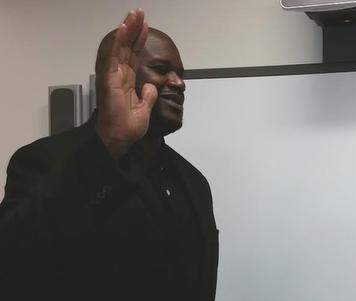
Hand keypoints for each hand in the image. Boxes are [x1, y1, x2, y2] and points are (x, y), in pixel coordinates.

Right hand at [96, 9, 157, 158]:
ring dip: (128, 30)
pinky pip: (114, 56)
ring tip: (135, 14)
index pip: (134, 55)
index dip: (139, 40)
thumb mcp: (144, 109)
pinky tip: (125, 29)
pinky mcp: (109, 78)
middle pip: (127, 46)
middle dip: (134, 29)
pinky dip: (119, 42)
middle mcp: (118, 74)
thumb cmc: (126, 126)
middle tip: (140, 12)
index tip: (145, 26)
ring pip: (120, 47)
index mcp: (126, 80)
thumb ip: (147, 96)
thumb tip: (151, 87)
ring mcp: (113, 75)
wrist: (119, 138)